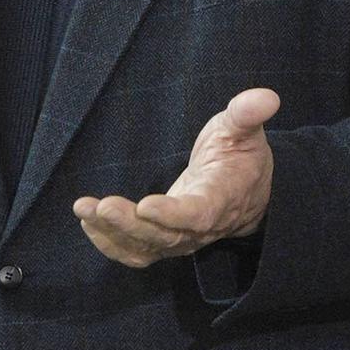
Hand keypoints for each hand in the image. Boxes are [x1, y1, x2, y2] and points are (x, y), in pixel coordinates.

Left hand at [73, 87, 278, 268]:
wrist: (248, 192)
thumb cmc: (241, 154)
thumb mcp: (245, 130)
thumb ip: (248, 114)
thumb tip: (266, 97)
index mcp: (222, 197)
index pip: (198, 213)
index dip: (173, 215)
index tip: (146, 205)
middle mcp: (201, 226)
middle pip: (164, 236)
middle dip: (130, 225)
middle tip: (101, 207)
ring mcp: (181, 238)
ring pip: (146, 247)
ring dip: (112, 234)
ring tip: (83, 210)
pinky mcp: (164, 241)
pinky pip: (138, 252)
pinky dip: (111, 244)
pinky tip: (88, 223)